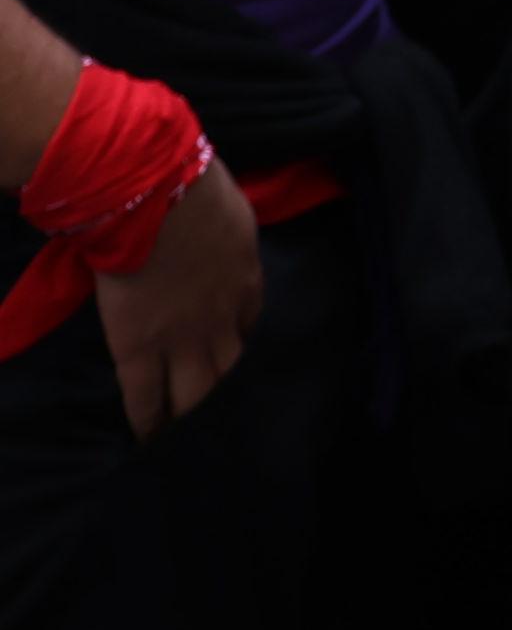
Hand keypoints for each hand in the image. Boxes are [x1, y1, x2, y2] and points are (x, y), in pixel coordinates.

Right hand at [91, 162, 260, 439]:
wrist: (150, 192)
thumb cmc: (193, 189)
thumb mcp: (234, 214)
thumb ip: (232, 240)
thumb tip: (223, 242)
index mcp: (247, 282)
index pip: (255, 326)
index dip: (247, 345)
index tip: (241, 358)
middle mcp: (222, 319)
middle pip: (234, 370)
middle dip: (234, 395)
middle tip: (234, 417)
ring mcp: (181, 338)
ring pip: (197, 394)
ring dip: (196, 417)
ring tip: (195, 440)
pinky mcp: (138, 348)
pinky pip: (145, 398)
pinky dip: (149, 423)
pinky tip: (150, 440)